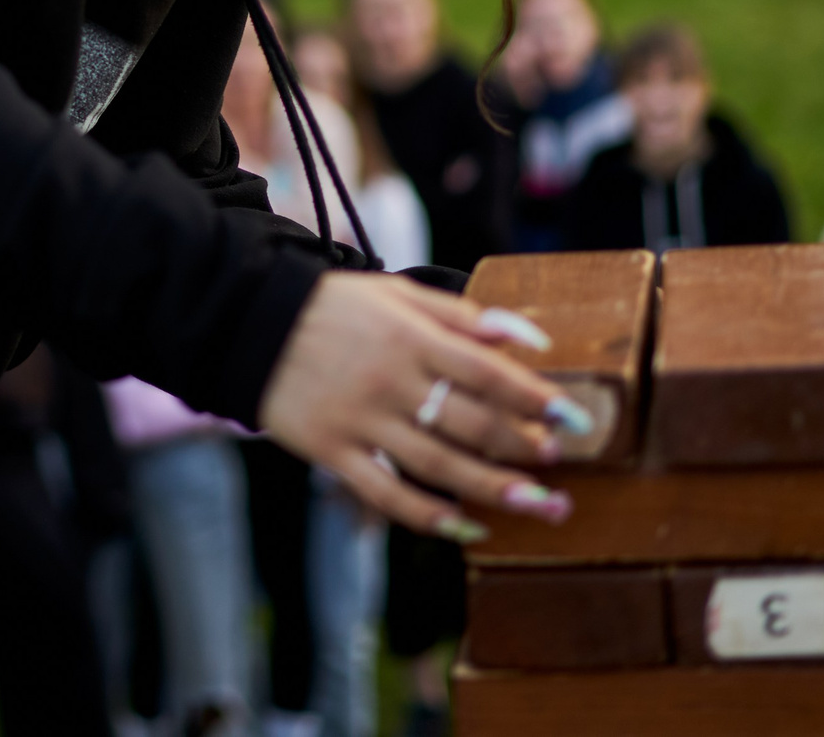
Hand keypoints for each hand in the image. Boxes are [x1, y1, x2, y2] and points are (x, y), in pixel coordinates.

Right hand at [259, 270, 569, 541]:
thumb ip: (462, 315)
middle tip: (561, 465)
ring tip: (541, 505)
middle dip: (524, 448)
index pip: (487, 371)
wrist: (248, 321)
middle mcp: (390, 381)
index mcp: (410, 337)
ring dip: (495, 489)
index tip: (575, 419)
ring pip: (439, 466)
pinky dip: (429, 517)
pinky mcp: (332, 452)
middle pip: (470, 424)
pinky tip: (468, 529)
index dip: (535, 398)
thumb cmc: (332, 306)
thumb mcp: (396, 294)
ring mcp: (360, 420)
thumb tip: (528, 339)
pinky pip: (386, 494)